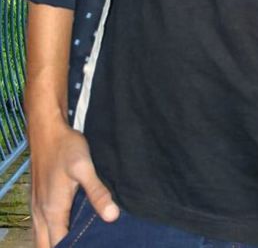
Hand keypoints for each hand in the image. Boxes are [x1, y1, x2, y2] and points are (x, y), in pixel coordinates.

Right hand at [28, 114, 119, 247]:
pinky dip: (50, 233)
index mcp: (53, 211)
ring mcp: (36, 208)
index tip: (93, 244)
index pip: (60, 246)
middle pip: (47, 246)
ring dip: (56, 242)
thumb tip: (112, 216)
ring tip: (79, 238)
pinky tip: (66, 226)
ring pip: (41, 238)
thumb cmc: (65, 147)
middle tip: (87, 242)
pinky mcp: (37, 200)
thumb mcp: (84, 167)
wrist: (46, 130)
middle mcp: (41, 214)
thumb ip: (97, 192)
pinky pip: (40, 227)